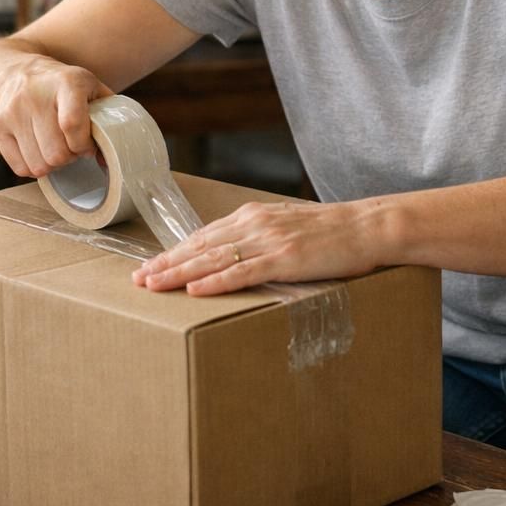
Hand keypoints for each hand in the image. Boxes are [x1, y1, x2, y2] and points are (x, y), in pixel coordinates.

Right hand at [0, 56, 112, 178]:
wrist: (21, 72)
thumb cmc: (65, 87)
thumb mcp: (91, 89)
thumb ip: (108, 119)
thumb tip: (108, 160)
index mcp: (66, 82)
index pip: (72, 124)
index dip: (83, 145)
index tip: (87, 146)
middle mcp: (35, 95)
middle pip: (56, 152)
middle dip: (70, 158)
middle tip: (71, 147)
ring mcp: (12, 111)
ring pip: (38, 164)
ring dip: (52, 164)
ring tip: (56, 147)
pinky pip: (20, 168)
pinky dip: (34, 167)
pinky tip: (39, 151)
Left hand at [131, 199, 385, 295]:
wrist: (367, 226)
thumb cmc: (331, 232)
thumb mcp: (287, 227)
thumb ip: (260, 237)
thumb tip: (236, 255)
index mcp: (252, 215)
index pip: (203, 236)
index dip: (174, 252)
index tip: (150, 265)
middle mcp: (254, 224)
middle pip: (200, 246)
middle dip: (166, 263)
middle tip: (138, 279)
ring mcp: (268, 241)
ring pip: (213, 259)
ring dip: (180, 273)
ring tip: (154, 285)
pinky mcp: (285, 259)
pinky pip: (243, 272)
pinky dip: (215, 281)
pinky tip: (194, 289)